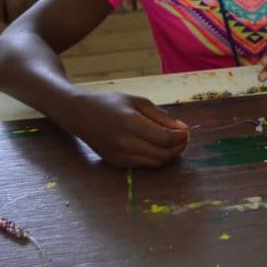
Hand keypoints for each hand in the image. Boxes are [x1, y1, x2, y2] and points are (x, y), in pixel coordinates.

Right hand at [59, 91, 188, 167]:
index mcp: (131, 123)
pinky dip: (156, 158)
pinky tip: (157, 146)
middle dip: (179, 147)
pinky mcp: (117, 163)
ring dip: (169, 155)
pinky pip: (144, 165)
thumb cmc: (110, 103)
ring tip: (173, 142)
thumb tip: (182, 128)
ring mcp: (120, 156)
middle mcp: (125, 143)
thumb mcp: (137, 101)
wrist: (80, 115)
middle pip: (163, 154)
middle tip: (184, 138)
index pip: (165, 138)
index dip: (181, 137)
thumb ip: (161, 116)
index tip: (187, 131)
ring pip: (155, 162)